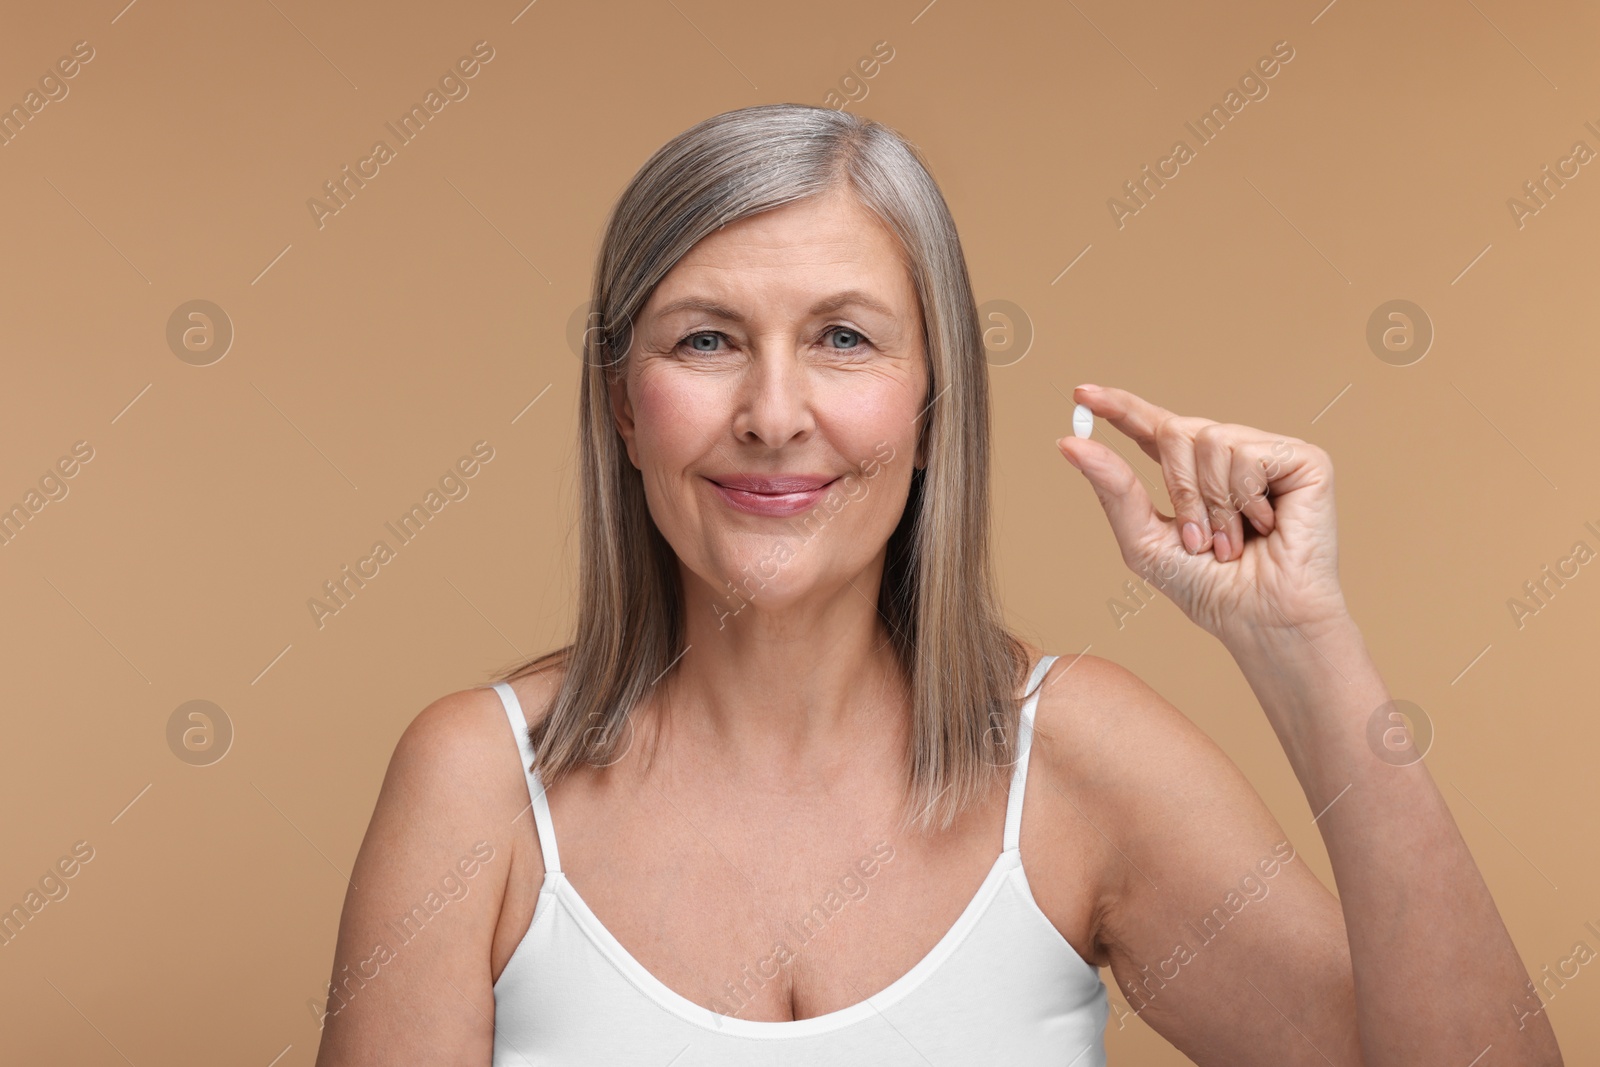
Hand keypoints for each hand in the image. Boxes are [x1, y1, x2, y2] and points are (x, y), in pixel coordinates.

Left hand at [1055, 384, 1349, 646]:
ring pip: (1211, 439)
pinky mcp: (1303, 460)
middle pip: (1176, 429)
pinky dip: (1245, 497)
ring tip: (1231, 542)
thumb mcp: (1144, 539)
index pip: (1153, 426)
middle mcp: (1229, 455)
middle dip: (1178, 489)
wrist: (1261, 619)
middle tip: (1197, 539)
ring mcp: (1266, 454)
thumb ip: (1112, 488)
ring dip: (1212, 503)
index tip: (1082, 394)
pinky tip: (1266, 525)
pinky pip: (1248, 452)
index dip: (1120, 407)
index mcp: (1191, 473)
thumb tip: (1070, 441)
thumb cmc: (1209, 589)